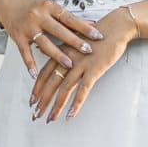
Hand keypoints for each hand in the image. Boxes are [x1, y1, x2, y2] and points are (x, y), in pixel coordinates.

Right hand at [0, 0, 102, 77]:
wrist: (7, 1)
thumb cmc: (33, 5)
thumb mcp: (50, 6)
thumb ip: (68, 17)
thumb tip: (91, 23)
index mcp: (49, 6)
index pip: (70, 18)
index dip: (85, 27)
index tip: (98, 36)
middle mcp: (38, 16)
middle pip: (59, 31)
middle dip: (74, 42)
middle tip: (88, 50)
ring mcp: (27, 27)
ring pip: (44, 43)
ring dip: (57, 55)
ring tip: (69, 64)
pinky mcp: (17, 37)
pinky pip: (24, 53)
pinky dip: (30, 64)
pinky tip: (35, 74)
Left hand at [30, 0, 147, 122]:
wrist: (115, 28)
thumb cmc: (97, 34)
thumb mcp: (75, 39)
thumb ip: (62, 49)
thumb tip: (48, 52)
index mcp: (62, 52)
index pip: (44, 73)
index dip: (37, 88)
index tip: (32, 100)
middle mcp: (68, 59)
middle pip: (50, 83)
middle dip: (42, 101)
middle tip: (36, 114)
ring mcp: (80, 65)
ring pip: (64, 89)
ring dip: (56, 106)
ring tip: (50, 119)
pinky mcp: (94, 70)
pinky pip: (82, 90)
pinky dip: (76, 104)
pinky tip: (70, 115)